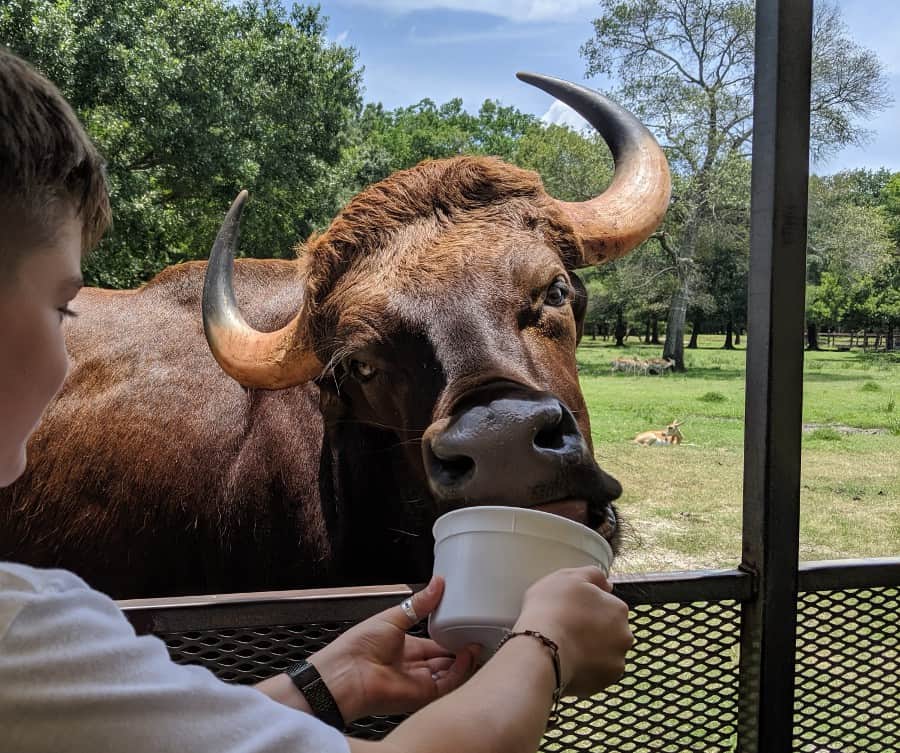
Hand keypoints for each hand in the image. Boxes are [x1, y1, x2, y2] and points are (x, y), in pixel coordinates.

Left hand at [309, 576, 478, 721]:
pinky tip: (467, 656)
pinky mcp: (422, 695)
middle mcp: (413, 666)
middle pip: (445, 660)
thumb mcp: (394, 616)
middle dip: (461, 650)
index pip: (435, 644)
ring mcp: (418, 682)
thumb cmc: (358, 646)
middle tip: (477, 635)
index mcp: (405, 647)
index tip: (466, 625)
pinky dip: (460, 672)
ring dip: (464, 661)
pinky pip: (447, 685)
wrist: (346, 673)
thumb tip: (438, 583)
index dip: (451, 637)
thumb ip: (420, 603)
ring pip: (450, 673)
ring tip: (477, 644)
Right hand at [512, 566, 632, 697]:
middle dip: (593, 630)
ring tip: (565, 648)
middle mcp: (625, 636)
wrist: (541, 651)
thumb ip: (592, 575)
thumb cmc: (551, 609)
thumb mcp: (568, 577)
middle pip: (610, 630)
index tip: (569, 611)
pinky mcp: (605, 682)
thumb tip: (607, 584)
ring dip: (591, 650)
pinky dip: (586, 669)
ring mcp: (617, 661)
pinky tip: (568, 662)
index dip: (587, 608)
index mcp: (618, 609)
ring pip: (605, 653)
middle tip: (567, 629)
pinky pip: (596, 673)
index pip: (607, 606)